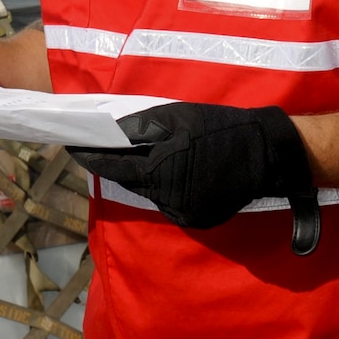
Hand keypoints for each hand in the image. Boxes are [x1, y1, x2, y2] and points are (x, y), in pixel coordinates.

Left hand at [71, 103, 320, 253]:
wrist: (267, 155)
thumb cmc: (220, 129)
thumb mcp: (178, 118)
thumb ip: (140, 126)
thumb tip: (109, 130)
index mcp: (159, 169)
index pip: (112, 165)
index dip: (90, 155)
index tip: (72, 145)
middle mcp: (166, 197)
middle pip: (129, 181)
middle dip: (116, 165)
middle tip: (102, 148)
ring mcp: (182, 212)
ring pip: (149, 193)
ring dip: (143, 177)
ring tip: (151, 157)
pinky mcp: (196, 220)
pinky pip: (170, 203)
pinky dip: (166, 189)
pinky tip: (177, 173)